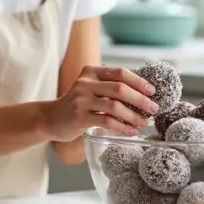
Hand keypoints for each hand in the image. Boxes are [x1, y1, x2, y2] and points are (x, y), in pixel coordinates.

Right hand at [39, 66, 157, 140]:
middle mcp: (85, 83)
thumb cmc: (77, 105)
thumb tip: (143, 94)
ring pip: (115, 106)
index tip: (152, 91)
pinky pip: (107, 122)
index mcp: (91, 72)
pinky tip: (131, 131)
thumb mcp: (90, 89)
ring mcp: (81, 100)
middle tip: (153, 109)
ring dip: (133, 116)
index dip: (138, 81)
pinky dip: (122, 127)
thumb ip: (109, 87)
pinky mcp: (80, 117)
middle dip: (140, 99)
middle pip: (119, 88)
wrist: (51, 118)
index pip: (120, 72)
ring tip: (143, 123)